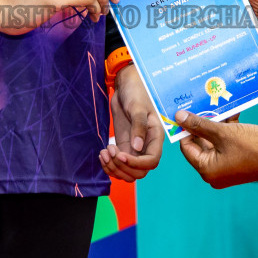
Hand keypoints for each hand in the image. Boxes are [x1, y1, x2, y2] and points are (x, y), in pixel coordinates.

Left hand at [100, 65, 163, 180]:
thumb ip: (139, 126)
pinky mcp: (123, 146)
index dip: (136, 163)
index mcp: (155, 137)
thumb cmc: (136, 92)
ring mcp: (134, 148)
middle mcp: (146, 146)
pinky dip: (109, 165)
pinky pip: (118, 165)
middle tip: (110, 151)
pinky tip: (102, 153)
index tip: (120, 154)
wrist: (127, 85)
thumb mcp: (138, 107)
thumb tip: (137, 147)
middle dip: (123, 167)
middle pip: (139, 172)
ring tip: (104, 153)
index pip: (152, 161)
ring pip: (128, 172)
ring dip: (114, 168)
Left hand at [174, 110, 257, 188]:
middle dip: (203, 122)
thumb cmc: (253, 146)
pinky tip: (232, 112)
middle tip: (201, 103)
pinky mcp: (238, 161)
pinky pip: (227, 144)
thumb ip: (199, 124)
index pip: (187, 146)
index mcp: (207, 170)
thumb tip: (179, 117)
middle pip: (201, 143)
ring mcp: (227, 168)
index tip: (185, 110)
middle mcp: (215, 173)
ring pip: (215, 141)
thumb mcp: (223, 133)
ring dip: (217, 123)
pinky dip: (228, 129)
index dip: (186, 128)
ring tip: (217, 104)